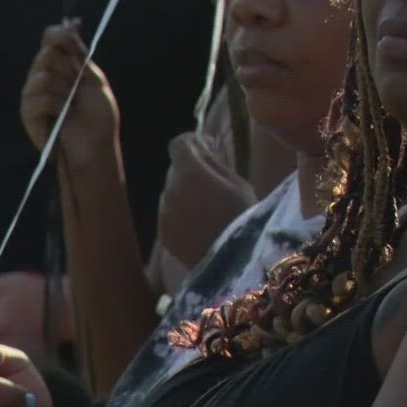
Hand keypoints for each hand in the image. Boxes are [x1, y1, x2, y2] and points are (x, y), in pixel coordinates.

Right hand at [21, 20, 120, 174]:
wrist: (96, 146)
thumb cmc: (98, 116)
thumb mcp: (94, 79)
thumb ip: (80, 53)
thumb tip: (72, 22)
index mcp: (60, 65)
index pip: (50, 38)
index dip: (59, 34)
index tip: (74, 31)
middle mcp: (43, 74)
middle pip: (46, 53)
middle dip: (68, 70)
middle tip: (78, 89)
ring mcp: (32, 93)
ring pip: (42, 75)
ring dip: (64, 91)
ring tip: (70, 106)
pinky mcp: (27, 112)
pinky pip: (38, 97)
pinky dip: (55, 106)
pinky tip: (61, 117)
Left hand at [156, 131, 257, 268]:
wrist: (234, 265)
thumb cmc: (243, 219)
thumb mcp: (238, 184)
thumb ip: (215, 162)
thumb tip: (202, 145)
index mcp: (189, 173)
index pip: (178, 144)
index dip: (191, 142)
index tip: (206, 147)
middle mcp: (170, 190)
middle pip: (176, 169)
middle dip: (191, 170)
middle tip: (214, 183)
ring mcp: (163, 213)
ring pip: (172, 192)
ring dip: (186, 193)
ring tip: (210, 209)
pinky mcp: (163, 232)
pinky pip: (170, 213)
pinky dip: (181, 213)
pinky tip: (201, 226)